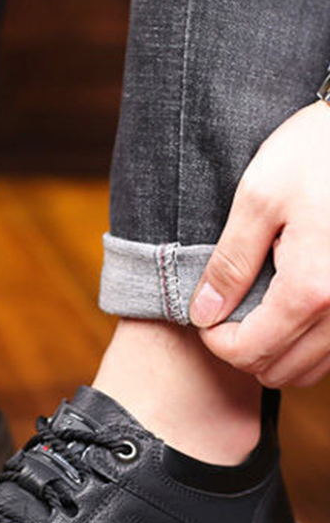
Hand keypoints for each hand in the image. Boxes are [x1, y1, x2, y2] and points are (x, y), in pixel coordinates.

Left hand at [190, 101, 329, 387]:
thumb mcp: (259, 198)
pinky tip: (289, 312)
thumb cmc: (318, 152)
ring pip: (311, 370)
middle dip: (243, 350)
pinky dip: (307, 345)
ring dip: (276, 352)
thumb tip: (203, 313)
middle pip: (279, 370)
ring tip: (256, 312)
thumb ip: (229, 263)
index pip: (248, 353)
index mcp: (311, 290)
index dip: (216, 342)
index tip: (206, 315)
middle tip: (228, 313)